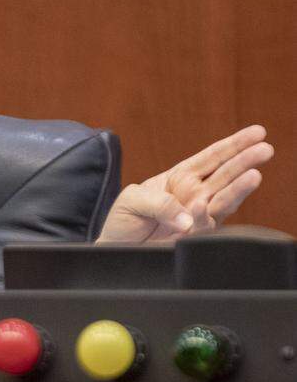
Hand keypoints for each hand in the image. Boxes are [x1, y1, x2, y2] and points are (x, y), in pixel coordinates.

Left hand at [97, 125, 273, 242]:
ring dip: (239, 188)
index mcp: (180, 178)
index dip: (234, 144)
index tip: (258, 133)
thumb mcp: (132, 200)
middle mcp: (194, 195)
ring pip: (225, 200)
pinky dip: (203, 217)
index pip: (212, 157)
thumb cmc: (124, 220)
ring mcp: (198, 216)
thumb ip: (158, 203)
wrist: (116, 248)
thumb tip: (187, 217)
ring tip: (253, 175)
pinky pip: (203, 226)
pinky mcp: (194, 237)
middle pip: (225, 175)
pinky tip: (201, 206)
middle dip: (246, 161)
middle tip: (264, 150)